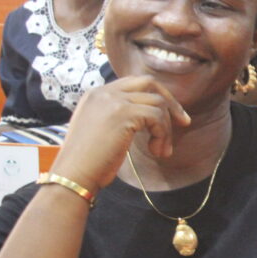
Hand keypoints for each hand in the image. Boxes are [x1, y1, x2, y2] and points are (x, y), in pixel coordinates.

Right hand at [48, 76, 189, 193]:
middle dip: (170, 101)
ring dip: (166, 129)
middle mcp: (104, 92)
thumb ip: (119, 116)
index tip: (170, 117)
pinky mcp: (123, 113)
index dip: (156, 97)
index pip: (135, 83)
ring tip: (161, 151)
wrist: (73, 175)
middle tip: (183, 122)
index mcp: (96, 94)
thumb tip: (151, 117)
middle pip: (149, 82)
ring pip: (157, 103)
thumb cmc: (88, 162)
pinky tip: (156, 151)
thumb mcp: (102, 130)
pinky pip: (157, 116)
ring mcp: (113, 101)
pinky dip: (163, 134)